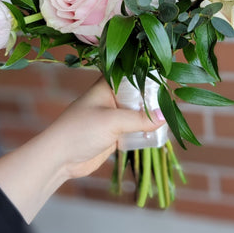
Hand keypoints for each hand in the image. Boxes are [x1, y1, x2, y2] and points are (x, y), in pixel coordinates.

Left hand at [0, 77, 164, 222]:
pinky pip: (135, 130)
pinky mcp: (114, 135)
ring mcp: (113, 117)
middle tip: (174, 102)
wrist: (59, 158)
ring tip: (171, 117)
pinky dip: (145, 131)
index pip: (131, 73)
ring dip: (150, 117)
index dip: (148, 75)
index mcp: (107, 86)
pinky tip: (159, 133)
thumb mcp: (112, 121)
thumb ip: (139, 118)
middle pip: (137, 95)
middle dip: (153, 99)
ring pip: (137, 113)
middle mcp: (111, 98)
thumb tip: (166, 116)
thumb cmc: (80, 130)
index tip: (169, 78)